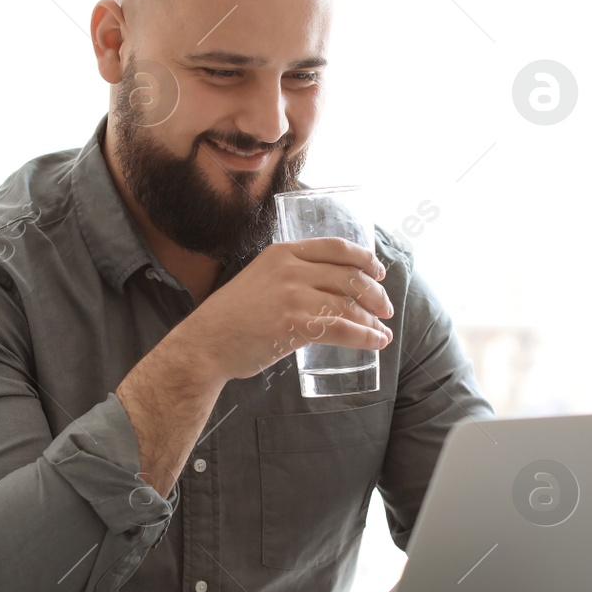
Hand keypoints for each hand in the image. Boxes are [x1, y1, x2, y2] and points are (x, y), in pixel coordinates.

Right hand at [171, 237, 393, 384]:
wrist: (205, 344)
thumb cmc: (231, 318)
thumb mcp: (259, 279)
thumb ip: (288, 276)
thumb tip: (326, 289)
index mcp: (282, 252)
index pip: (336, 247)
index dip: (364, 258)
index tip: (379, 272)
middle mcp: (290, 268)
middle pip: (349, 275)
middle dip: (375, 293)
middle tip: (386, 309)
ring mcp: (293, 295)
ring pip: (349, 303)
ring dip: (373, 319)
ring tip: (382, 332)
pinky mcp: (295, 323)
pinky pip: (343, 328)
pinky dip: (365, 337)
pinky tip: (375, 343)